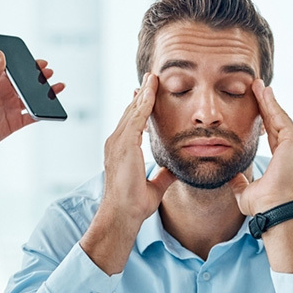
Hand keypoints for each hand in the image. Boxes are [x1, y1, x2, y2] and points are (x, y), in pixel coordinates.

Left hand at [0, 50, 65, 155]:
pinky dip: (42, 113)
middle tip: (50, 73)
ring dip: (44, 95)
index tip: (40, 63)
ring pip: (32, 100)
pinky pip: (32, 117)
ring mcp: (11, 109)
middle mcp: (6, 96)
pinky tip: (49, 110)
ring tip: (57, 88)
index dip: (28, 68)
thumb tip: (0, 54)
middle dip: (39, 79)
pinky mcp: (15, 123)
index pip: (16, 73)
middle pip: (27, 85)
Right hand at [80, 73, 175, 273]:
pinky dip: (143, 103)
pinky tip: (150, 92)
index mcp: (122, 150)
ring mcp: (117, 143)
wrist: (123, 214)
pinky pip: (135, 119)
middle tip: (151, 78)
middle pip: (131, 112)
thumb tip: (176, 170)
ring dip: (144, 94)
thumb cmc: (134, 204)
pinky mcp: (123, 146)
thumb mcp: (155, 186)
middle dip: (142, 94)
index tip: (148, 94)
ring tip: (153, 78)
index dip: (141, 107)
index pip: (133, 123)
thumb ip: (164, 175)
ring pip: (132, 111)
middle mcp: (116, 143)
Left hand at [228, 80, 292, 214]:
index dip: (262, 117)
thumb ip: (239, 182)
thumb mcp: (245, 191)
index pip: (272, 131)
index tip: (253, 103)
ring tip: (258, 85)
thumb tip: (231, 177)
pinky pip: (280, 118)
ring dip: (268, 100)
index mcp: (284, 158)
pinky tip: (263, 93)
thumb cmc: (262, 205)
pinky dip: (271, 105)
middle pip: (277, 120)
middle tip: (256, 86)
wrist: (272, 209)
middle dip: (266, 103)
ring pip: (279, 116)